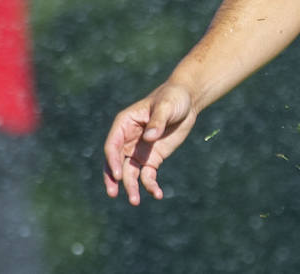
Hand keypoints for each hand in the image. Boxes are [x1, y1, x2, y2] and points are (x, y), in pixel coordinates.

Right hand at [102, 82, 198, 204]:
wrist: (187, 101)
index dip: (112, 161)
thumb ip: (157, 121)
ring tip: (136, 201)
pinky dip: (150, 185)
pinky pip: (147, 175)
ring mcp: (138, 151)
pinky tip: (157, 194)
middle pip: (115, 162)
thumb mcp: (166, 106)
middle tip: (113, 194)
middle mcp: (127, 139)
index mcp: (124, 123)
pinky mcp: (152, 158)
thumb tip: (149, 137)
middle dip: (113, 179)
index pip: (112, 145)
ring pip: (129, 173)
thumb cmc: (173, 97)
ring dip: (131, 187)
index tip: (118, 175)